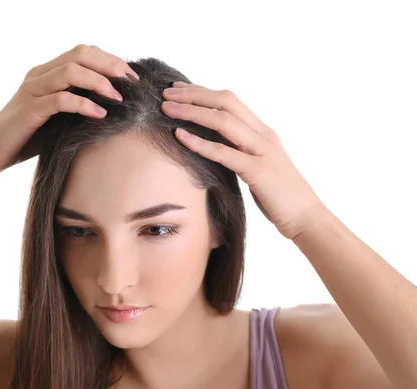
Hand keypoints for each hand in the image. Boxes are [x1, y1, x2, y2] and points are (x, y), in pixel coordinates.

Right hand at [0, 44, 138, 173]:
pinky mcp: (29, 110)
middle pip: (79, 54)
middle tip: (131, 83)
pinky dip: (84, 104)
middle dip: (110, 65)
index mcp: (46, 72)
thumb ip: (77, 104)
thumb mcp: (57, 117)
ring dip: (99, 82)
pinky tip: (100, 114)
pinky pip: (60, 100)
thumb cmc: (28, 137)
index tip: (131, 77)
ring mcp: (32, 91)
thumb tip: (114, 104)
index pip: (83, 52)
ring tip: (119, 97)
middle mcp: (38, 76)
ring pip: (70, 71)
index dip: (110, 59)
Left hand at [161, 82, 326, 239]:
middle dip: (194, 94)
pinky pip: (224, 152)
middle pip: (225, 102)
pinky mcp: (258, 171)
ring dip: (192, 112)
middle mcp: (263, 135)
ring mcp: (262, 151)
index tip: (177, 87)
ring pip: (223, 121)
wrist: (306, 217)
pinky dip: (200, 142)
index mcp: (262, 132)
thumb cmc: (278, 195)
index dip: (202, 91)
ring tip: (167, 108)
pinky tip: (180, 136)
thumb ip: (239, 151)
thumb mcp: (256, 165)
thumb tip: (212, 146)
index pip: (230, 101)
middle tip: (166, 93)